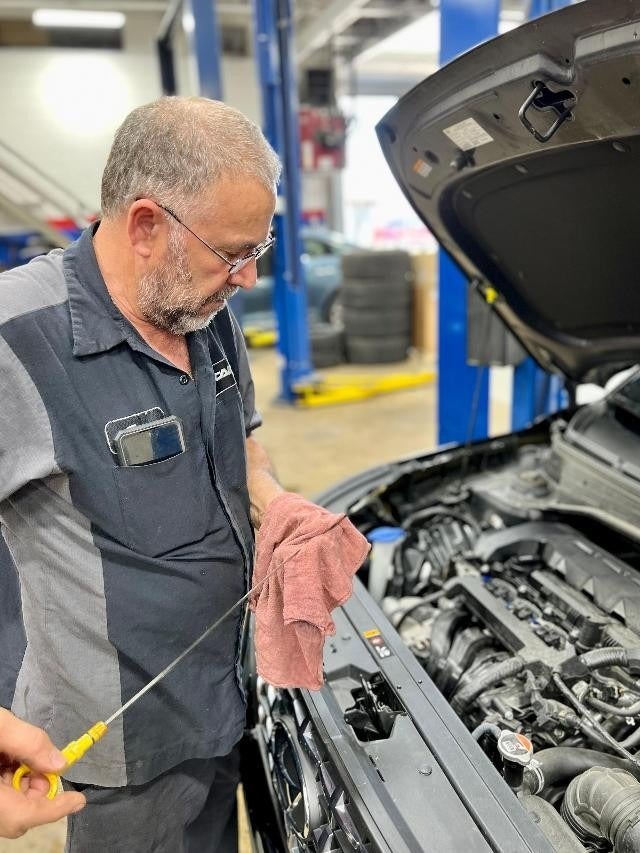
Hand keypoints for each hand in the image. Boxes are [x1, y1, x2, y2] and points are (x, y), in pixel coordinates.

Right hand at [0, 708, 84, 838]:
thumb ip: (29, 742)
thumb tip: (60, 762)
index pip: (25, 815)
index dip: (55, 809)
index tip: (79, 799)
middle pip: (17, 816)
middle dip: (37, 793)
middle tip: (40, 763)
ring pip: (7, 809)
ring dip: (21, 786)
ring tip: (15, 755)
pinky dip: (6, 783)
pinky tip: (2, 759)